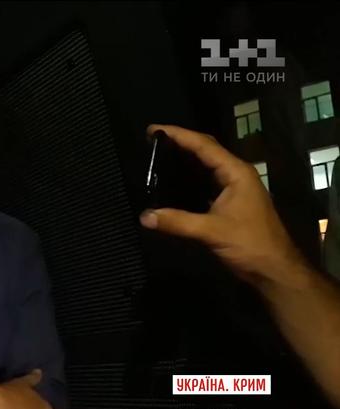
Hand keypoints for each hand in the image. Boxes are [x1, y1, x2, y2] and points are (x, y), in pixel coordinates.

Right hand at [139, 124, 305, 287]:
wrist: (274, 269)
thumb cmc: (249, 244)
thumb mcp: (211, 231)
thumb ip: (177, 222)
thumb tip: (144, 216)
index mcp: (236, 172)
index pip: (203, 146)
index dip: (178, 135)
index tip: (153, 130)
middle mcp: (236, 175)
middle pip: (205, 150)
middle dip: (180, 143)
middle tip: (152, 140)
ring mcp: (234, 189)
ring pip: (206, 166)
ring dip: (184, 160)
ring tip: (158, 156)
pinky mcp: (230, 203)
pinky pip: (205, 183)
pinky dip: (188, 179)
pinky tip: (172, 183)